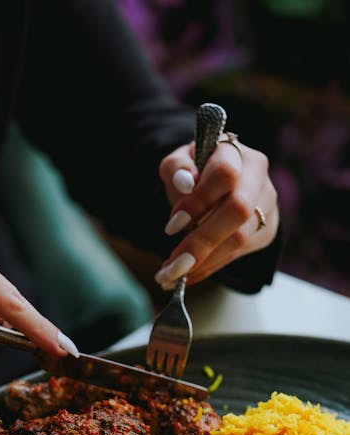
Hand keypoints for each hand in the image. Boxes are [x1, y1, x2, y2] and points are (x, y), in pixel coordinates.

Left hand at [155, 135, 278, 287]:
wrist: (218, 185)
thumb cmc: (195, 173)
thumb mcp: (178, 164)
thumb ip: (176, 168)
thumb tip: (185, 182)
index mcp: (236, 153)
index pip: (224, 175)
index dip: (198, 202)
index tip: (171, 227)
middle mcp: (258, 176)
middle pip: (238, 211)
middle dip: (201, 242)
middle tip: (171, 267)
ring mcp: (266, 204)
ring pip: (240, 238)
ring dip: (203, 262)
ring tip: (171, 277)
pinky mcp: (267, 229)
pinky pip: (238, 254)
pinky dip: (209, 267)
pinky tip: (187, 276)